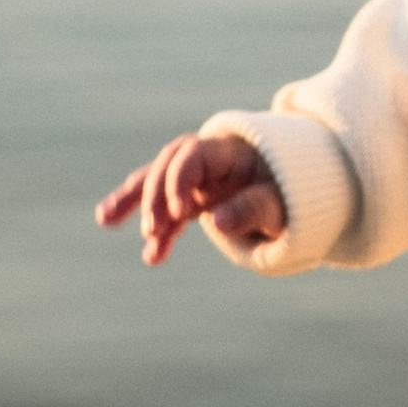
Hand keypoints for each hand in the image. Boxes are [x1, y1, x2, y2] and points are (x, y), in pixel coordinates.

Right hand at [94, 130, 284, 265]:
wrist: (303, 193)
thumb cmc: (296, 192)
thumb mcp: (283, 202)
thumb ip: (252, 208)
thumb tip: (216, 222)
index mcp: (231, 151)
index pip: (194, 155)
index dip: (180, 180)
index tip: (178, 213)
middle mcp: (210, 160)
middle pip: (169, 164)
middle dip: (154, 194)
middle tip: (150, 230)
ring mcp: (201, 180)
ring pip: (158, 181)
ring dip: (134, 200)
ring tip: (105, 218)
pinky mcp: (197, 200)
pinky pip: (169, 211)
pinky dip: (158, 231)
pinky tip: (151, 256)